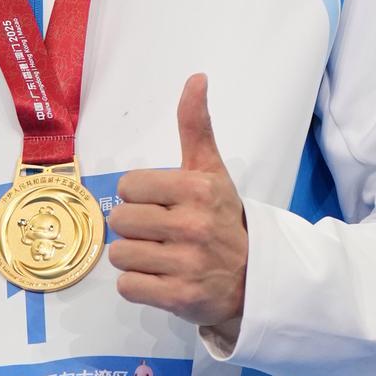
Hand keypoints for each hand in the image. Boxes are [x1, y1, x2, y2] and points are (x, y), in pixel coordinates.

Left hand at [107, 73, 247, 327]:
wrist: (255, 278)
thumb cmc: (222, 217)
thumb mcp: (210, 169)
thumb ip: (196, 124)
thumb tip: (197, 77)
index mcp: (197, 189)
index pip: (129, 185)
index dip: (139, 195)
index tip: (162, 203)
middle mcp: (193, 225)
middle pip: (120, 220)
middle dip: (134, 226)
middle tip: (160, 231)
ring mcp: (187, 264)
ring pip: (120, 254)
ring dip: (133, 257)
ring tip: (159, 255)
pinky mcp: (180, 298)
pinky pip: (128, 287)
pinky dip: (137, 285)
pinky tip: (159, 278)